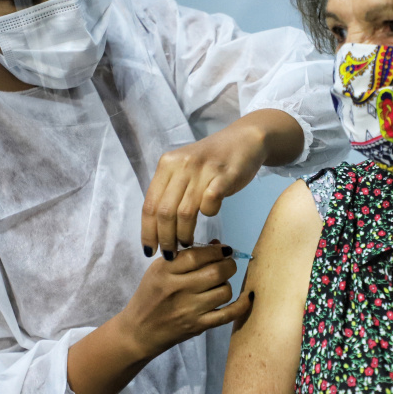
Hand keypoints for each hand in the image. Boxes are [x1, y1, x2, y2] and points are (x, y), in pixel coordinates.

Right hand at [118, 243, 250, 358]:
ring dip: (228, 284)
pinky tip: (246, 297)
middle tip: (227, 264)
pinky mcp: (198, 326)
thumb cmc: (149, 296)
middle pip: (216, 272)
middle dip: (228, 265)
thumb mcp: (158, 271)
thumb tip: (218, 245)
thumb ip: (185, 257)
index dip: (216, 250)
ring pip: (224, 290)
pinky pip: (228, 314)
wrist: (139, 332)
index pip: (198, 255)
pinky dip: (241, 305)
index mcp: (165, 271)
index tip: (223, 250)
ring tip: (220, 283)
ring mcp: (189, 310)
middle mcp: (178, 289)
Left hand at [141, 110, 302, 257]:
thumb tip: (156, 225)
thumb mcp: (184, 168)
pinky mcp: (224, 175)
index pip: (149, 204)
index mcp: (167, 164)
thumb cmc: (212, 160)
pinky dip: (209, 214)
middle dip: (165, 239)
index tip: (150, 250)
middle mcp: (181, 165)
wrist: (244, 139)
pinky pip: (210, 203)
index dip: (148, 232)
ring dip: (184, 234)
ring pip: (185, 212)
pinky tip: (210, 216)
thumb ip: (170, 190)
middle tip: (171, 254)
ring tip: (187, 244)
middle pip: (165, 212)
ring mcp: (203, 170)